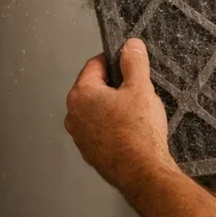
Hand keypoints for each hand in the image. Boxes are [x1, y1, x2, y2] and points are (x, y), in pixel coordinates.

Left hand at [65, 39, 177, 188]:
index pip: (95, 64)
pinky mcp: (90, 151)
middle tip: (139, 91)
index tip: (131, 63)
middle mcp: (74, 114)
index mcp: (81, 94)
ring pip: (98, 109)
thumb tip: (131, 46)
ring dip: (115, 106)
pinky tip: (133, 129)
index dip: (116, 60)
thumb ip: (134, 62)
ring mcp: (80, 135)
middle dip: (116, 85)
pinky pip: (101, 128)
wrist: (141, 170)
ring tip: (138, 113)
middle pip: (95, 87)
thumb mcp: (141, 87)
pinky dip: (114, 125)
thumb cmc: (138, 131)